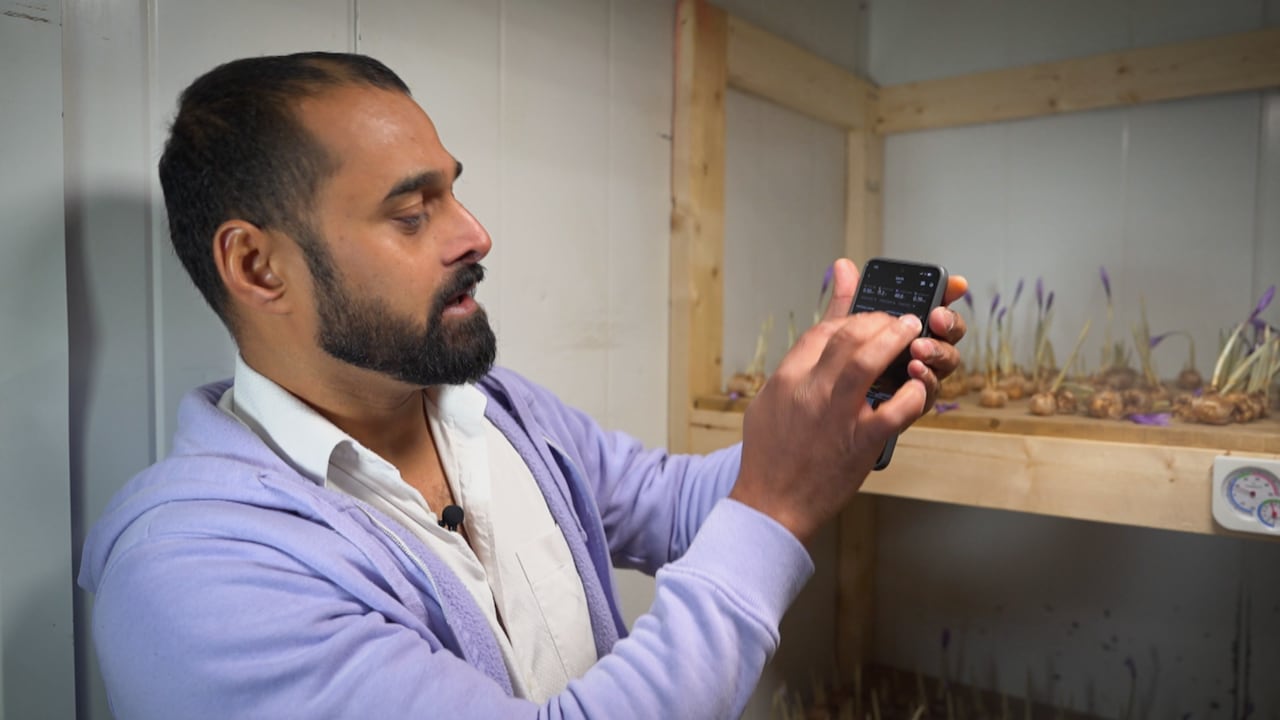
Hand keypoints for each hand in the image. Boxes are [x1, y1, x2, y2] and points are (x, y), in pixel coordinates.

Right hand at [728, 259, 967, 543]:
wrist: (770, 504)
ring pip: (867, 362)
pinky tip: (919, 385)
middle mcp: (811, 391)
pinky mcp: (859, 443)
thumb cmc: (770, 455)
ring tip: (914, 332)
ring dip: (895, 339)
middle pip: (848, 335)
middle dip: (878, 319)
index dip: (850, 317)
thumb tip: (812, 340)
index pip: (822, 331)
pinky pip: (894, 412)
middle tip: (900, 321)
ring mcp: (836, 416)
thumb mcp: (770, 400)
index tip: (867, 319)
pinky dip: (912, 394)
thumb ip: (794, 367)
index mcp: (788, 379)